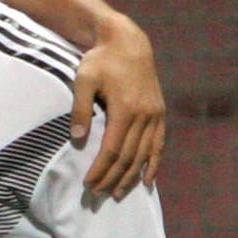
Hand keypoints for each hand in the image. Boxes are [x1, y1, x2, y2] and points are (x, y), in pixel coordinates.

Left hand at [72, 16, 165, 198]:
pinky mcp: (159, 113)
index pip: (112, 150)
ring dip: (131, 177)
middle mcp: (144, 115)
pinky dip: (153, 164)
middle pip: (128, 157)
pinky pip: (158, 144)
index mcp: (125, 109)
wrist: (128, 42)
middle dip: (112, 178)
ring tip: (117, 194)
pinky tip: (147, 181)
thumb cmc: (101, 60)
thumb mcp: (84, 80)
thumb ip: (80, 109)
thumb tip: (78, 140)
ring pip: (144, 155)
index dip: (100, 170)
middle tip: (97, 195)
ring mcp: (155, 115)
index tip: (88, 184)